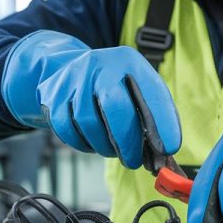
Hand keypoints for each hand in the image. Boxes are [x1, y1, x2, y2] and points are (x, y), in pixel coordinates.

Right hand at [1, 30, 180, 167]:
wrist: (65, 69)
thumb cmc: (111, 86)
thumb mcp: (136, 87)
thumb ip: (152, 113)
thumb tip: (164, 152)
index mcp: (128, 61)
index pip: (151, 93)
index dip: (163, 123)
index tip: (169, 148)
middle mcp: (100, 65)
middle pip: (117, 109)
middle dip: (128, 142)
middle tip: (134, 161)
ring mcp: (73, 80)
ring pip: (90, 124)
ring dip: (104, 146)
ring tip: (113, 149)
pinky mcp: (52, 97)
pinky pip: (68, 132)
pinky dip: (83, 144)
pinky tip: (92, 142)